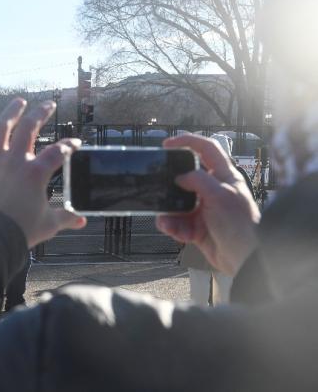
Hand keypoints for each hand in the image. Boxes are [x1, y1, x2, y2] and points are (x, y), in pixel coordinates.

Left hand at [0, 98, 85, 246]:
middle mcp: (15, 161)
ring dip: (11, 112)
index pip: (59, 151)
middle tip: (48, 105)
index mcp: (36, 173)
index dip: (70, 145)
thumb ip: (65, 217)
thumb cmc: (18, 231)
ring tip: (19, 101)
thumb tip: (81, 220)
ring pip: (1, 128)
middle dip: (41, 113)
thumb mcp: (48, 225)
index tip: (75, 143)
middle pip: (29, 128)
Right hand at [157, 134, 259, 275]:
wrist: (245, 259)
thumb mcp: (220, 196)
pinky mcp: (197, 227)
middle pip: (184, 178)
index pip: (207, 150)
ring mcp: (204, 209)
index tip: (167, 144)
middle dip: (170, 186)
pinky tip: (176, 233)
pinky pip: (177, 222)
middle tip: (157, 187)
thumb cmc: (240, 225)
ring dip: (169, 213)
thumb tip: (180, 176)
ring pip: (176, 203)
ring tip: (168, 223)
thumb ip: (198, 180)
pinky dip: (173, 227)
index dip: (187, 142)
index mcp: (224, 177)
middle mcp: (213, 190)